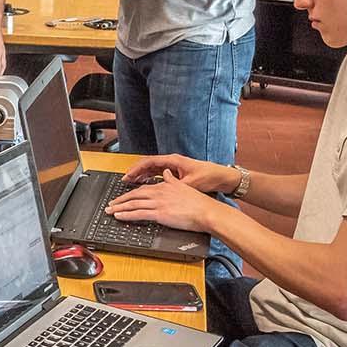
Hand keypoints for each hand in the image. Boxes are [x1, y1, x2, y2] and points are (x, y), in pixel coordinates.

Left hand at [104, 173, 218, 233]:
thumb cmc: (199, 203)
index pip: (142, 189)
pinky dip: (126, 215)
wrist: (207, 212)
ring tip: (110, 211)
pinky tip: (119, 216)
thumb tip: (165, 173)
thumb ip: (171, 179)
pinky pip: (138, 214)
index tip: (121, 197)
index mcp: (164, 186)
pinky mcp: (160, 213)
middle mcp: (159, 193)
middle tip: (110, 204)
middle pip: (134, 195)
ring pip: (133, 204)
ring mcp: (159, 203)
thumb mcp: (183, 186)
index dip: (130, 193)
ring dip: (119, 207)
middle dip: (120, 200)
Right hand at [122, 154, 238, 193]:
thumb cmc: (208, 176)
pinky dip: (149, 179)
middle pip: (148, 165)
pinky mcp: (176, 173)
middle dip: (135, 172)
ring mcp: (173, 167)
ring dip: (141, 175)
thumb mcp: (190, 182)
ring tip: (131, 183)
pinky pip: (158, 174)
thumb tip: (162, 184)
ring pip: (152, 169)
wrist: (221, 177)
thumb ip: (175, 183)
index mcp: (173, 161)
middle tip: (125, 180)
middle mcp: (171, 162)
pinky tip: (145, 185)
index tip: (127, 176)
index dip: (136, 169)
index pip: (149, 162)